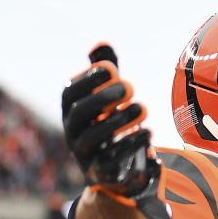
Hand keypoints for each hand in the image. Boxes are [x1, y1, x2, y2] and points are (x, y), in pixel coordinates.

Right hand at [61, 44, 171, 218]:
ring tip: (142, 109)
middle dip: (102, 98)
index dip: (87, 80)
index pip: (70, 94)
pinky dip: (129, 145)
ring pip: (94, 138)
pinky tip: (147, 133)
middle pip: (78, 115)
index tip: (110, 69)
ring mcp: (85, 157)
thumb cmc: (110, 127)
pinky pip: (111, 161)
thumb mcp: (108, 101)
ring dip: (119, 121)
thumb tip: (102, 44)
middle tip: (130, 87)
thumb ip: (105, 74)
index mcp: (71, 114)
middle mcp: (72, 134)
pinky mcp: (102, 175)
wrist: (115, 173)